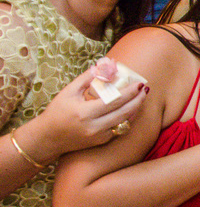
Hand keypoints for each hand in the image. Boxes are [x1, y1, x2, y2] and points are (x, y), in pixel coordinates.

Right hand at [24, 64, 148, 161]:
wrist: (47, 138)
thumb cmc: (57, 111)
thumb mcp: (69, 92)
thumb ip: (87, 78)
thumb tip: (106, 64)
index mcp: (84, 113)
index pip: (114, 101)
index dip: (130, 92)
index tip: (139, 83)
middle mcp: (93, 127)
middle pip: (124, 112)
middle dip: (138, 100)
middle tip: (145, 89)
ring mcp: (99, 136)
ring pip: (125, 122)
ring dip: (135, 109)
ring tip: (141, 97)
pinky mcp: (101, 141)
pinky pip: (119, 128)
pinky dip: (127, 118)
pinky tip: (131, 108)